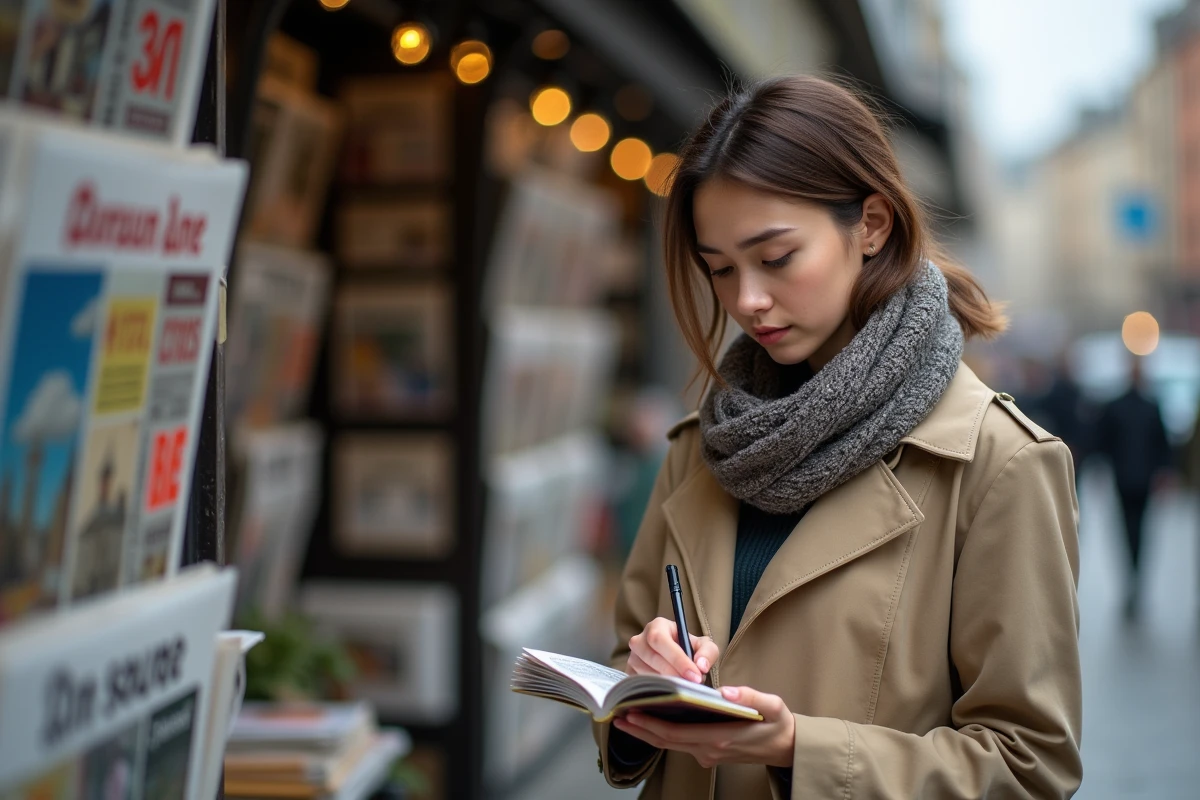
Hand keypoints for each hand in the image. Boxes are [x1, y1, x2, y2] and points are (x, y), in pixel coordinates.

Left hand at [613, 686, 795, 768]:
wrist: (787, 748)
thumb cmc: (778, 724)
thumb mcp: (773, 707)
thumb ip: (751, 697)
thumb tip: (726, 691)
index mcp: (720, 738)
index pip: (676, 733)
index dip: (651, 725)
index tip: (631, 713)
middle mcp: (709, 750)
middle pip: (667, 741)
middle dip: (641, 729)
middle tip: (618, 715)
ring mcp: (708, 754)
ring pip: (671, 745)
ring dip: (648, 733)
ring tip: (627, 718)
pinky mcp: (708, 753)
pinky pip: (680, 744)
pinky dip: (662, 734)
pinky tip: (650, 723)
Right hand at [627, 617, 718, 683]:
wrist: (676, 658)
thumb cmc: (689, 649)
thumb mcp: (703, 646)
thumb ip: (707, 652)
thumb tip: (701, 666)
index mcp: (657, 626)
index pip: (661, 640)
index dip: (678, 659)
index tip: (695, 676)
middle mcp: (640, 640)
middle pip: (651, 657)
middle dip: (673, 673)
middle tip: (691, 685)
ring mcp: (632, 658)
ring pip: (646, 673)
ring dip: (667, 683)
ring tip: (684, 688)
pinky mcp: (630, 674)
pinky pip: (640, 685)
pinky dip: (657, 691)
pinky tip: (671, 694)